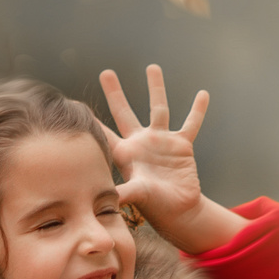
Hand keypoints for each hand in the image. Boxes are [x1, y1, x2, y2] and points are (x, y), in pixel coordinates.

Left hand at [98, 66, 244, 253]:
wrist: (178, 211)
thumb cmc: (154, 206)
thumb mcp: (137, 196)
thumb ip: (123, 192)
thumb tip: (106, 197)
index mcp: (125, 153)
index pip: (104, 133)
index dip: (91, 121)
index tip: (75, 104)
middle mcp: (140, 142)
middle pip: (124, 112)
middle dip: (115, 93)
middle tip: (106, 73)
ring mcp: (161, 141)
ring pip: (158, 108)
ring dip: (156, 88)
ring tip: (152, 67)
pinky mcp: (182, 145)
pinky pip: (191, 124)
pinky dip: (198, 110)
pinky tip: (203, 94)